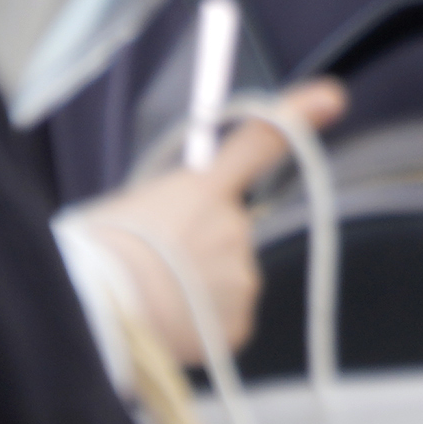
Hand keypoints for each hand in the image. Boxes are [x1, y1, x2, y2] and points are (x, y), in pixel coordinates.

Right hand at [67, 84, 346, 368]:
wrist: (92, 315)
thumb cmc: (93, 259)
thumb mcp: (126, 208)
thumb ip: (172, 205)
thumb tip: (182, 219)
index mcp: (201, 190)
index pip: (257, 143)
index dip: (297, 114)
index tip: (330, 98)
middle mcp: (233, 229)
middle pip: (229, 235)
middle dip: (199, 249)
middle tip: (153, 267)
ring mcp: (242, 278)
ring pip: (227, 281)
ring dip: (199, 290)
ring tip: (153, 299)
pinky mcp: (239, 325)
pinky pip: (226, 321)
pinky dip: (203, 325)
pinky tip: (168, 325)